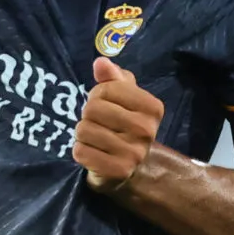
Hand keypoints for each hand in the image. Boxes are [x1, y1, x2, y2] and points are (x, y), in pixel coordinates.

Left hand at [74, 57, 164, 192]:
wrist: (126, 163)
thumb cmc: (121, 119)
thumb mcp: (120, 94)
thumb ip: (111, 76)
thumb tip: (100, 63)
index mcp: (153, 107)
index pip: (106, 89)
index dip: (98, 94)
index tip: (107, 104)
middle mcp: (147, 130)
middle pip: (92, 109)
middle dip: (88, 114)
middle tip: (99, 123)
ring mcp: (134, 153)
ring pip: (83, 130)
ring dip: (83, 133)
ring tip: (96, 138)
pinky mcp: (118, 171)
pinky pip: (80, 152)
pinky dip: (80, 150)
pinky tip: (93, 152)